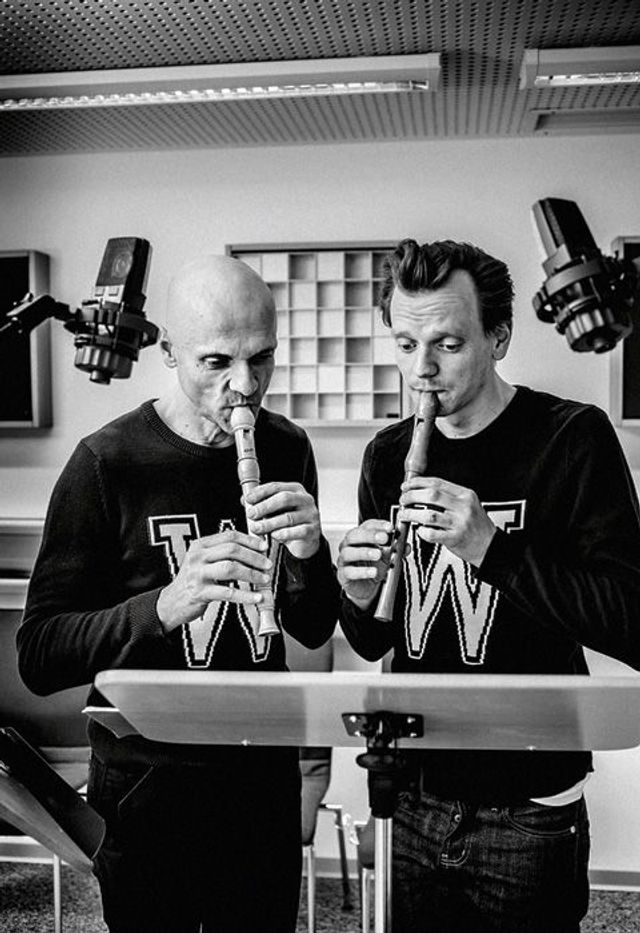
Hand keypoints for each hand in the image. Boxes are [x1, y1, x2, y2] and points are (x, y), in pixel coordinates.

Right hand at [156, 530, 271, 631]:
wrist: (172, 602)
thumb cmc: (193, 580)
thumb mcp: (203, 561)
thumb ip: (222, 554)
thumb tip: (253, 551)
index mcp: (200, 545)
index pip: (229, 536)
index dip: (249, 540)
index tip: (264, 546)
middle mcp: (197, 556)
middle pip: (232, 550)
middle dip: (254, 557)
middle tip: (267, 565)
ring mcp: (197, 574)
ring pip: (231, 568)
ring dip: (252, 574)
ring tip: (264, 580)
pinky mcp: (199, 592)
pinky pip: (227, 592)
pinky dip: (245, 595)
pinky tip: (256, 597)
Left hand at [244, 482, 320, 559]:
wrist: (305, 541)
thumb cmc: (288, 523)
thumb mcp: (274, 511)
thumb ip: (262, 504)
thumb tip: (244, 499)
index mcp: (295, 490)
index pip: (276, 486)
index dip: (261, 492)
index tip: (248, 499)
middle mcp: (305, 500)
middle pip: (284, 498)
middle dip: (265, 506)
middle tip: (251, 514)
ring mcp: (311, 515)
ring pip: (289, 517)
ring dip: (269, 523)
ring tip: (257, 528)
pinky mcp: (313, 530)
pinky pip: (298, 531)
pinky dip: (284, 534)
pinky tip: (274, 536)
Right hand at [336, 519, 393, 608]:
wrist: (366, 586)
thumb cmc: (374, 566)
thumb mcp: (388, 556)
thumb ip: (397, 550)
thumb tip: (406, 546)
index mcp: (361, 536)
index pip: (367, 526)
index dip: (378, 525)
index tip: (390, 527)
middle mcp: (350, 545)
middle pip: (355, 535)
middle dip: (370, 535)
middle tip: (383, 538)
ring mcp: (344, 559)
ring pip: (349, 552)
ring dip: (364, 552)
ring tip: (378, 555)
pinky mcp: (343, 574)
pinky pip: (349, 571)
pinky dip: (361, 571)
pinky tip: (372, 572)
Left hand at [399, 476, 495, 566]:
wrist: (490, 546)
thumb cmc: (476, 525)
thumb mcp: (468, 504)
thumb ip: (448, 497)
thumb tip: (420, 491)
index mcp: (465, 495)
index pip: (437, 483)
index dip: (418, 483)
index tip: (406, 486)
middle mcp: (463, 507)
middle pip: (431, 496)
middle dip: (411, 496)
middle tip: (403, 500)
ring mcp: (460, 523)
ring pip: (428, 515)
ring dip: (411, 514)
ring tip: (404, 515)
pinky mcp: (455, 539)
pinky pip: (432, 534)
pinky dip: (421, 532)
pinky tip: (419, 531)